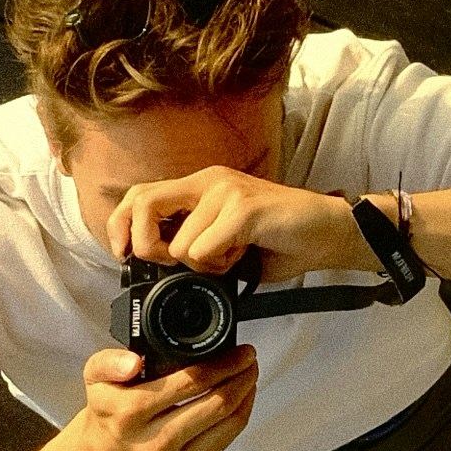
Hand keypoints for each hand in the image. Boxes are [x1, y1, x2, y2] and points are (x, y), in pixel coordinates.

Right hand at [76, 339, 258, 450]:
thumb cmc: (106, 412)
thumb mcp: (94, 378)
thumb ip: (108, 362)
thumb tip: (132, 362)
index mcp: (131, 414)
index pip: (189, 383)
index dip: (222, 364)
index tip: (239, 351)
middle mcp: (154, 441)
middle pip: (216, 405)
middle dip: (241, 377)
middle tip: (250, 359)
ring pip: (227, 425)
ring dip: (246, 396)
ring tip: (249, 376)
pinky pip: (226, 441)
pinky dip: (240, 416)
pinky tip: (241, 399)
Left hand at [90, 163, 358, 276]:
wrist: (330, 233)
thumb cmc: (280, 240)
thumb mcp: (225, 242)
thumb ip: (193, 244)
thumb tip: (159, 268)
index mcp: (200, 187)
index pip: (139, 195)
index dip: (120, 225)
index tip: (123, 256)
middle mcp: (208, 181)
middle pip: (143, 204)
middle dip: (144, 245)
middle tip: (168, 263)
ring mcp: (226, 191)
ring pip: (178, 243)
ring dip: (201, 265)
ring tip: (230, 258)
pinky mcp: (243, 208)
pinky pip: (204, 249)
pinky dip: (219, 266)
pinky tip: (243, 257)